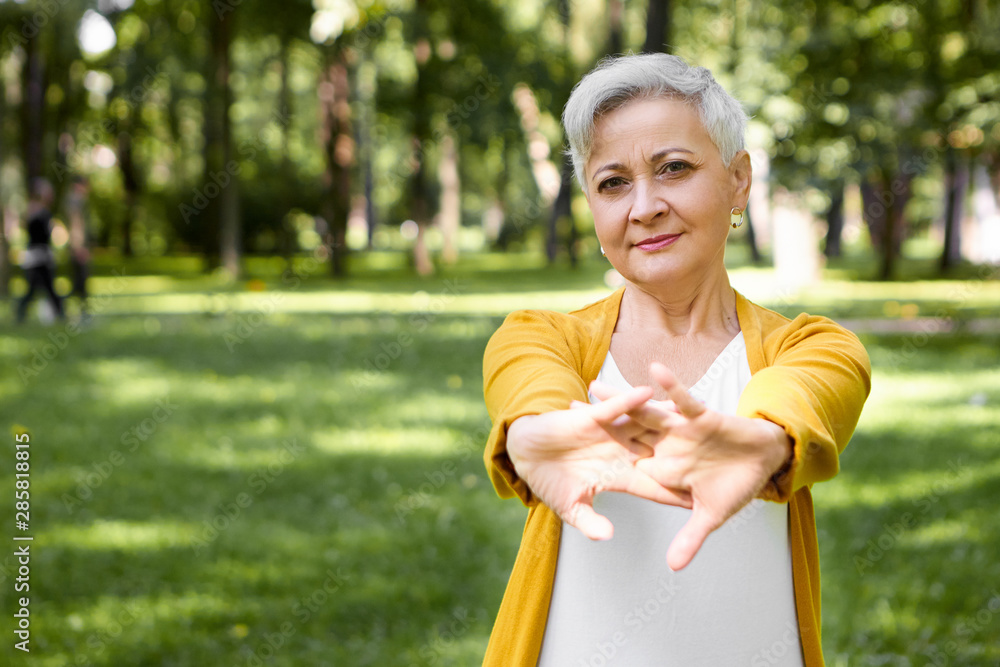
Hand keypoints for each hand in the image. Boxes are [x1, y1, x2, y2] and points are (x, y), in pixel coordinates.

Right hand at [506, 386, 691, 540]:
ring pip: (644, 426)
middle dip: (685, 454)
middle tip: (715, 453)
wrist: (523, 453)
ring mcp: (608, 434)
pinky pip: (615, 408)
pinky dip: (630, 401)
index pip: (653, 486)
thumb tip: (607, 535)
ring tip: (695, 412)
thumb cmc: (547, 480)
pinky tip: (650, 392)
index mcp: (618, 476)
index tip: (700, 501)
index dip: (675, 493)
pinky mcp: (591, 417)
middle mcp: (620, 452)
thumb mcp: (570, 507)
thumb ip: (589, 521)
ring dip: (667, 419)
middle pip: (659, 453)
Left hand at [589, 361, 791, 570]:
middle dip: (598, 423)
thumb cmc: (738, 486)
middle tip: (567, 413)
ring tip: (595, 385)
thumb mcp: (711, 515)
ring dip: (623, 398)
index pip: (627, 466)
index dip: (599, 463)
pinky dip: (670, 386)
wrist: (766, 461)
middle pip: (625, 433)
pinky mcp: (702, 417)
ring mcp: (682, 430)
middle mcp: (667, 446)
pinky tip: (654, 371)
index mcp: (664, 469)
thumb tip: (674, 567)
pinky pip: (682, 400)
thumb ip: (691, 538)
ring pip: (645, 412)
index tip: (569, 461)